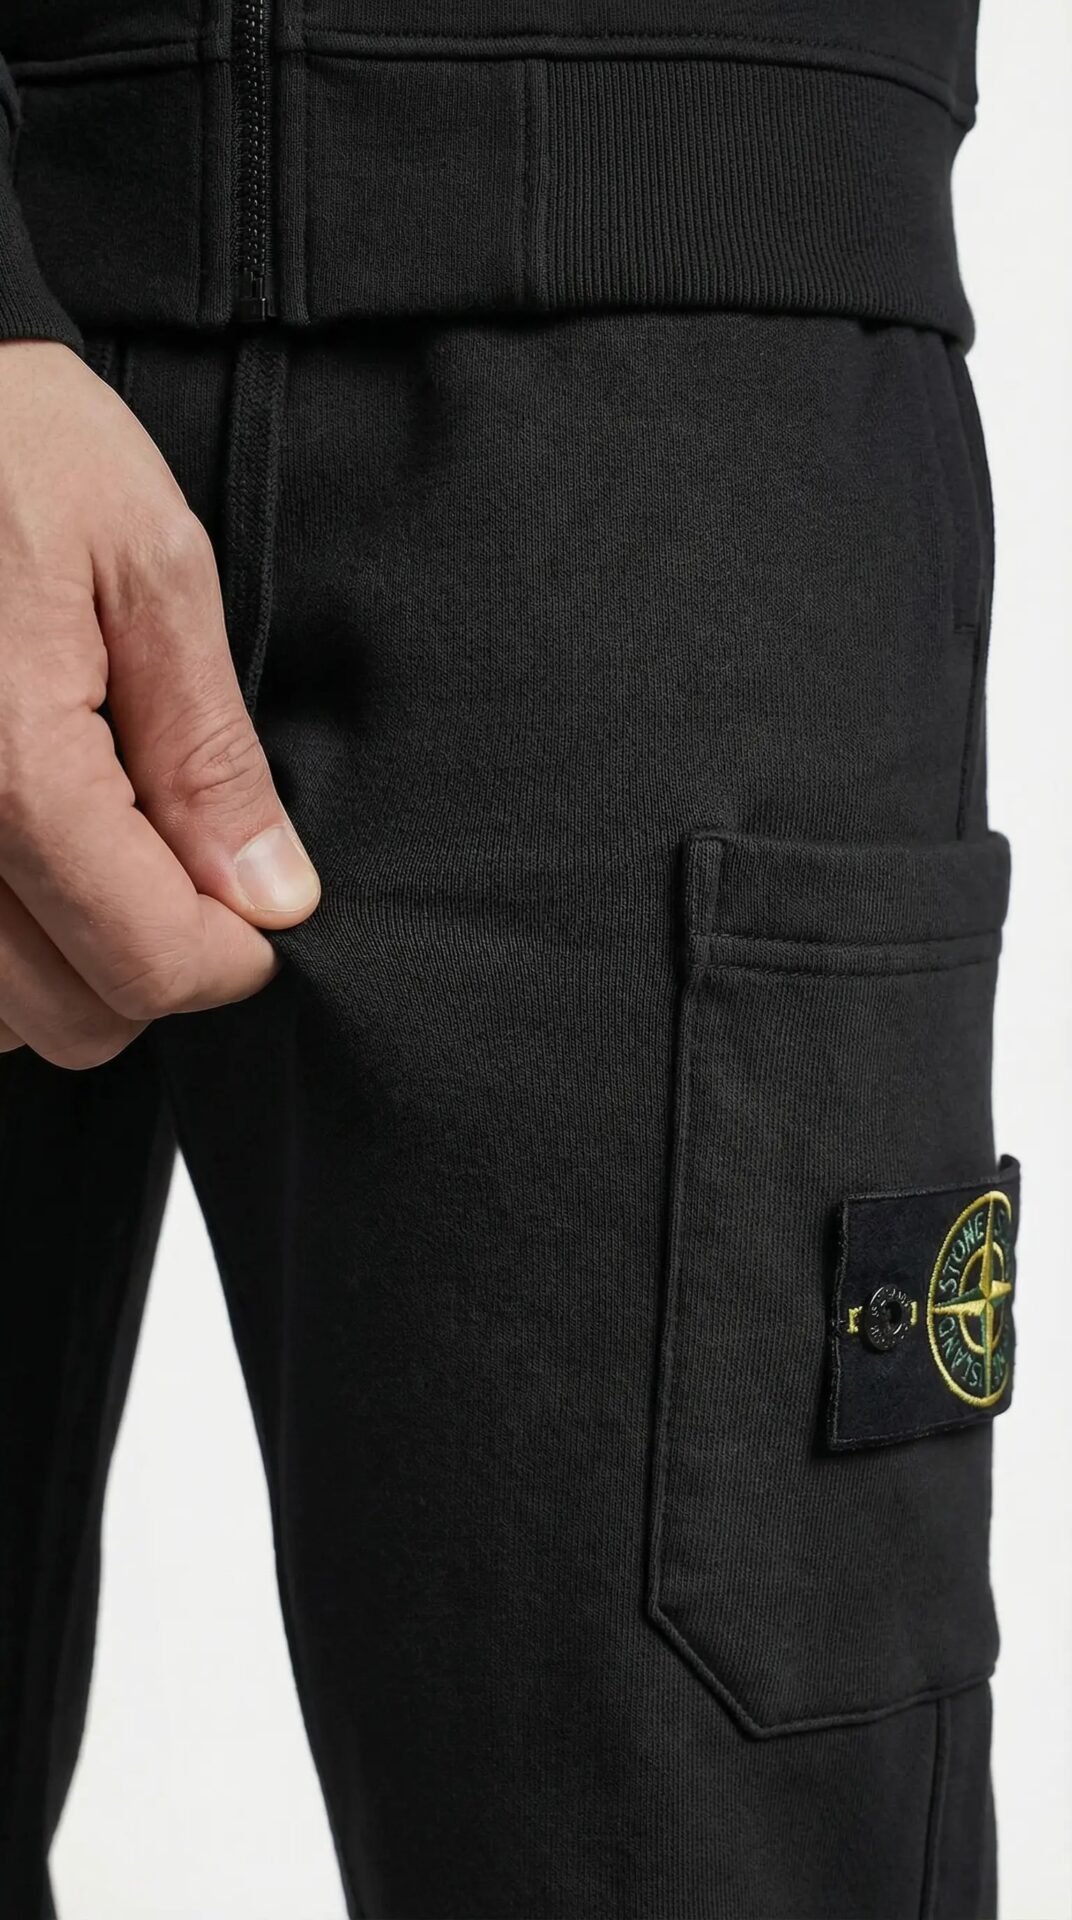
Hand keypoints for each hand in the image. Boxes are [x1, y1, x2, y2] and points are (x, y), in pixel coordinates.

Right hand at [0, 338, 319, 1068]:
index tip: (262, 913)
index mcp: (14, 773)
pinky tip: (23, 868)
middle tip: (182, 876)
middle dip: (150, 968)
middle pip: (69, 1020)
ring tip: (94, 859)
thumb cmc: (7, 443)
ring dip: (60, 970)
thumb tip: (272, 894)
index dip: (232, 959)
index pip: (149, 963)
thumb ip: (209, 750)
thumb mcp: (147, 565)